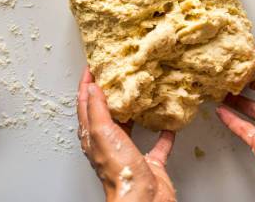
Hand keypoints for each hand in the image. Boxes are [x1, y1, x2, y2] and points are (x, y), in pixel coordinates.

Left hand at [77, 68, 176, 201]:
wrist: (142, 201)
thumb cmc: (119, 171)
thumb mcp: (103, 132)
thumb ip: (97, 109)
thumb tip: (92, 86)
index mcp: (94, 136)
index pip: (85, 103)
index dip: (86, 84)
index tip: (92, 66)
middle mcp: (110, 144)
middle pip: (106, 113)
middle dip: (110, 92)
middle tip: (116, 73)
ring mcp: (129, 153)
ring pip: (131, 127)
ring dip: (135, 111)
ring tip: (140, 92)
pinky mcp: (150, 163)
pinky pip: (158, 144)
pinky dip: (164, 133)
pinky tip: (169, 123)